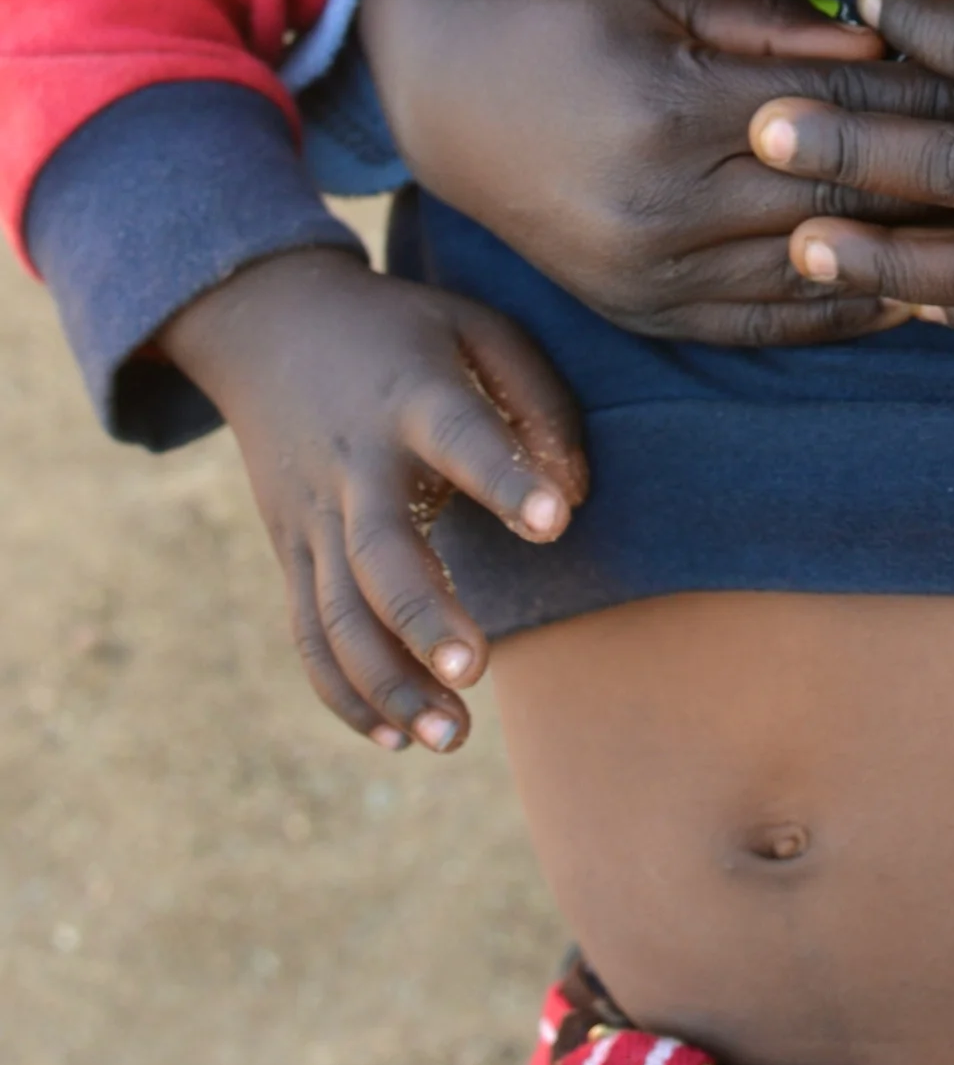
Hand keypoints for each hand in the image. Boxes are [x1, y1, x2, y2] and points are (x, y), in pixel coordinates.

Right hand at [158, 245, 585, 753]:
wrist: (269, 325)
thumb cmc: (406, 332)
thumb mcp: (479, 328)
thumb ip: (539, 402)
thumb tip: (572, 497)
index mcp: (412, 397)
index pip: (460, 437)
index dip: (503, 477)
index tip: (553, 523)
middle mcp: (356, 465)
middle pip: (379, 554)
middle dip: (424, 619)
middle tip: (477, 673)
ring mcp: (313, 516)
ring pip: (337, 615)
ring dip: (389, 684)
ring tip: (453, 739)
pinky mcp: (290, 551)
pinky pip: (309, 633)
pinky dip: (343, 691)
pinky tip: (394, 737)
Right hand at [361, 0, 953, 344]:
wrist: (450, 105)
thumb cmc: (568, 28)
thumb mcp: (664, 0)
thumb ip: (776, 27)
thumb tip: (889, 37)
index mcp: (669, 113)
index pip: (835, 112)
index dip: (927, 95)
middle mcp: (661, 207)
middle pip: (839, 196)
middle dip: (940, 170)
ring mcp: (652, 275)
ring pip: (816, 269)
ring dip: (912, 249)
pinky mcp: (647, 315)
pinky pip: (769, 323)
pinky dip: (847, 309)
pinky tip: (913, 288)